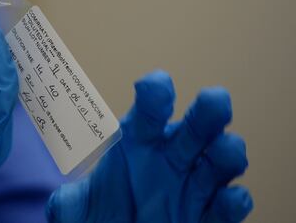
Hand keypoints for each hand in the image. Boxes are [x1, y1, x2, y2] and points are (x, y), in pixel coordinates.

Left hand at [47, 71, 252, 222]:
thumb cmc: (102, 217)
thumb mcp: (77, 209)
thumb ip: (69, 203)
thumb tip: (61, 204)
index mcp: (139, 140)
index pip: (149, 109)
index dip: (154, 94)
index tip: (155, 85)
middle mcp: (172, 156)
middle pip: (196, 125)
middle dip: (208, 110)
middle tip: (215, 99)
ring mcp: (195, 185)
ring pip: (223, 159)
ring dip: (227, 151)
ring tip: (223, 150)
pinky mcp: (210, 216)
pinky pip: (229, 205)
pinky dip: (234, 201)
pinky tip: (230, 198)